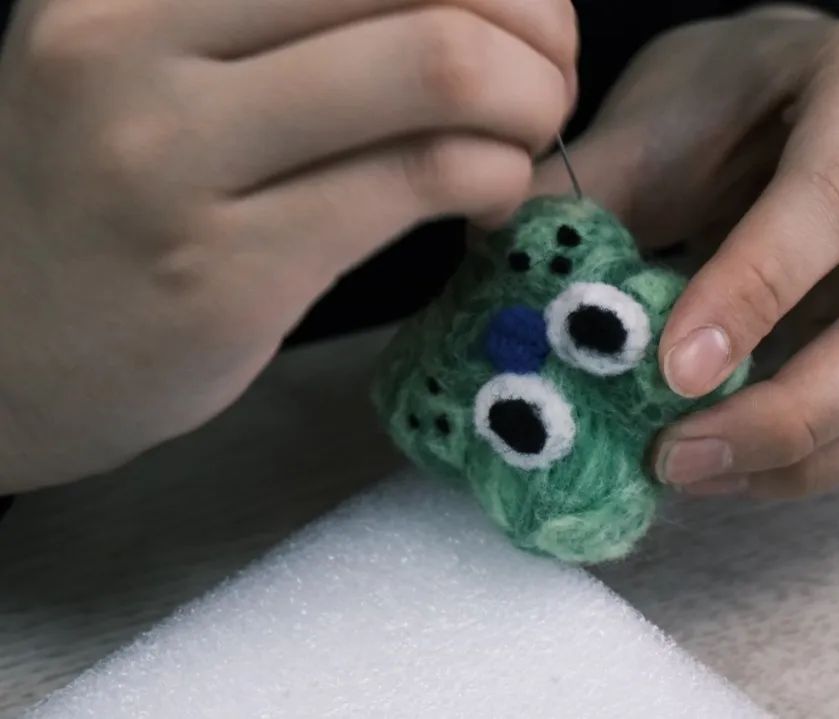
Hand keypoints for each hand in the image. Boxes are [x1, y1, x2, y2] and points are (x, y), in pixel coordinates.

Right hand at [0, 0, 577, 490]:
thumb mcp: (150, 65)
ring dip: (529, 101)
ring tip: (527, 135)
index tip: (524, 9)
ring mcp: (171, 159)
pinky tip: (491, 196)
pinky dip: (495, 177)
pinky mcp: (227, 272)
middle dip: (534, 22)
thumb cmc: (102, 202)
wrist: (6, 354)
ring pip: (435, 68)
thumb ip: (279, 19)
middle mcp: (132, 42)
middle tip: (550, 72)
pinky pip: (417, 180)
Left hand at [534, 5, 838, 498]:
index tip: (671, 373)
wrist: (778, 95)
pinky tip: (743, 466)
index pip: (831, 194)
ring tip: (699, 473)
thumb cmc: (712, 101)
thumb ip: (586, 200)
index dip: (754, 290)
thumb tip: (507, 309)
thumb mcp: (648, 124)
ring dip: (813, 456)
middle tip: (676, 459)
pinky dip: (829, 457)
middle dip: (790, 412)